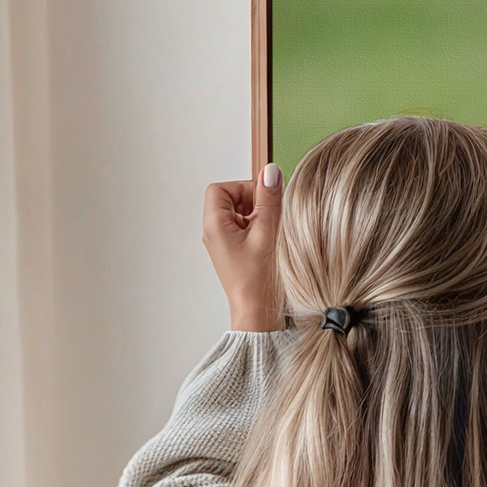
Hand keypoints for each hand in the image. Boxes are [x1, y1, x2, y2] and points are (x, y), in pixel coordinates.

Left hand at [203, 164, 283, 331]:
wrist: (258, 314)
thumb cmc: (259, 281)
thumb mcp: (268, 234)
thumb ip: (270, 200)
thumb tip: (271, 172)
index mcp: (215, 225)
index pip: (221, 189)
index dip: (244, 188)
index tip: (264, 200)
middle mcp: (214, 233)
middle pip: (230, 200)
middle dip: (254, 203)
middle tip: (271, 219)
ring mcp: (224, 244)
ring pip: (240, 215)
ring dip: (259, 218)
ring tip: (271, 236)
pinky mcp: (235, 253)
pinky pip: (245, 231)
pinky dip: (260, 231)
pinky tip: (271, 245)